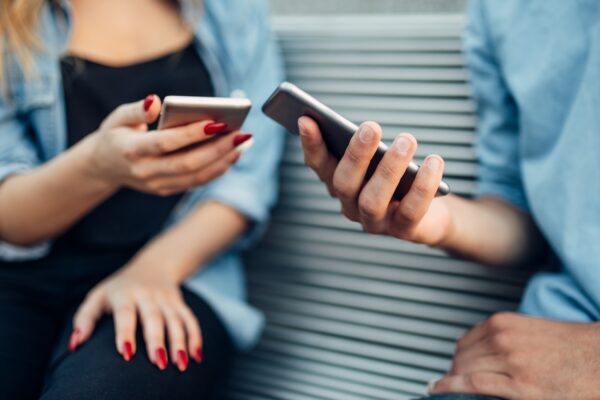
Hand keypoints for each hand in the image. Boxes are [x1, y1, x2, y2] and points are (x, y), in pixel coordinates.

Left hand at [69, 254, 202, 371]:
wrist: (154, 264)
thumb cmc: (118, 288)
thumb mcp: (98, 296)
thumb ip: (85, 318)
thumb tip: (74, 344)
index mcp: (124, 292)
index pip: (125, 312)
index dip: (126, 332)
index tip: (127, 353)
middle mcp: (147, 294)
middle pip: (154, 317)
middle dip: (157, 340)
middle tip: (159, 363)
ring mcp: (166, 298)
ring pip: (176, 319)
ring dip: (180, 341)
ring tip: (181, 363)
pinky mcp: (180, 303)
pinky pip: (190, 319)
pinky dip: (195, 337)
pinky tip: (196, 356)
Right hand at [83, 95, 253, 195]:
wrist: (104, 167)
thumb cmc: (116, 135)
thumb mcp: (117, 117)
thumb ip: (136, 110)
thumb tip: (156, 101)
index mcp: (131, 150)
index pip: (167, 143)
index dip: (193, 134)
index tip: (218, 122)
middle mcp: (145, 172)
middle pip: (188, 163)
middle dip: (217, 149)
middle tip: (240, 134)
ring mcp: (156, 185)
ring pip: (196, 176)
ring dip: (223, 161)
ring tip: (242, 143)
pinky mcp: (167, 190)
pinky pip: (196, 182)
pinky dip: (217, 169)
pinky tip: (232, 154)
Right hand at [298, 116, 453, 245]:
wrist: (430, 214)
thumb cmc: (399, 178)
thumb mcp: (381, 159)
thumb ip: (367, 147)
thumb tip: (365, 128)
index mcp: (339, 183)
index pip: (318, 165)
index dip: (311, 145)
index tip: (307, 119)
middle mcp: (350, 206)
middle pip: (343, 184)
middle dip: (356, 155)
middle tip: (371, 126)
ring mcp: (375, 222)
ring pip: (372, 201)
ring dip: (389, 169)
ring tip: (406, 140)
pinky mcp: (403, 230)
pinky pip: (411, 210)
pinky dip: (423, 185)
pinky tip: (433, 161)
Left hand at [430, 312, 599, 398]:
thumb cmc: (572, 345)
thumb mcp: (531, 329)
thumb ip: (504, 334)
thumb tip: (479, 344)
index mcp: (504, 323)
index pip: (465, 340)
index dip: (458, 356)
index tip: (456, 364)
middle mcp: (503, 339)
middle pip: (461, 356)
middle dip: (455, 370)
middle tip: (454, 380)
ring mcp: (510, 363)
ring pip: (464, 370)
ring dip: (454, 380)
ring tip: (449, 388)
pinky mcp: (520, 388)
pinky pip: (474, 385)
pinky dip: (451, 387)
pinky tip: (439, 389)